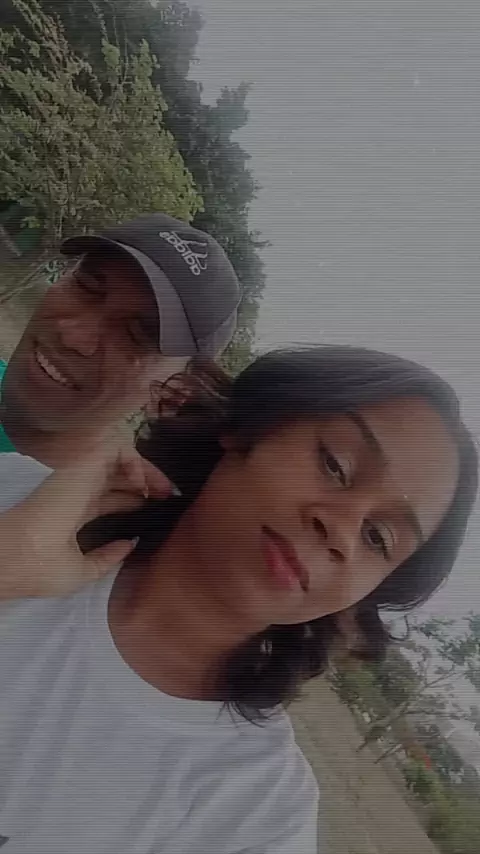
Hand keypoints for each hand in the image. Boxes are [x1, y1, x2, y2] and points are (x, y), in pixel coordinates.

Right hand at [0, 444, 172, 599]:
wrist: (19, 556)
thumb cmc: (41, 567)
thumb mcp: (81, 570)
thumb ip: (106, 557)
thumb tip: (131, 543)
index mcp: (73, 511)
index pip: (108, 497)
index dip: (133, 499)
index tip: (156, 507)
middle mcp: (77, 490)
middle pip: (117, 477)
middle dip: (146, 482)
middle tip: (169, 494)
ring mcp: (79, 475)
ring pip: (119, 460)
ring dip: (146, 470)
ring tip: (166, 488)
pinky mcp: (82, 462)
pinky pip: (117, 450)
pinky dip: (136, 461)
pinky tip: (147, 482)